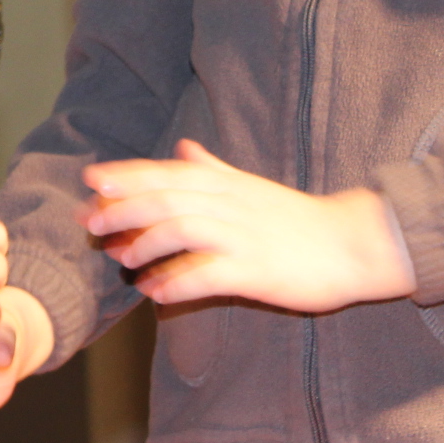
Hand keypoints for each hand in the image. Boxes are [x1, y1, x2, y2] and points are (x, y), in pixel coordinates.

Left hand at [81, 141, 417, 311]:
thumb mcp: (252, 186)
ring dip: (146, 244)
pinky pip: (208, 274)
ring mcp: (242, 236)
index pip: (166, 173)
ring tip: (123, 260)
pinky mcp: (256, 270)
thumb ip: (214, 169)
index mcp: (226, 183)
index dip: (127, 175)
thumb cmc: (299, 219)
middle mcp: (229, 203)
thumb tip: (184, 148)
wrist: (354, 243)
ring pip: (182, 230)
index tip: (91, 179)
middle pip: (165, 198)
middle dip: (123, 209)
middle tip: (90, 223)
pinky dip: (177, 282)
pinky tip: (156, 293)